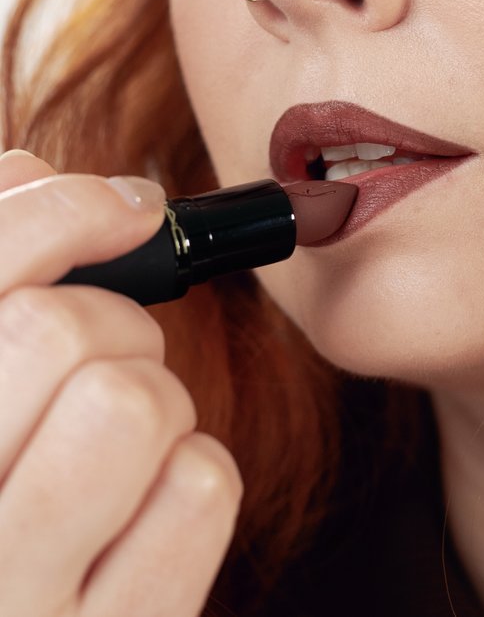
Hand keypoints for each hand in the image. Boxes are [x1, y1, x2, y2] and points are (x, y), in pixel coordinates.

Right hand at [0, 150, 242, 615]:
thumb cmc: (1, 491)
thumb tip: (33, 173)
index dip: (61, 210)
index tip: (127, 206)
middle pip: (60, 329)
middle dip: (114, 319)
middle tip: (110, 352)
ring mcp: (18, 603)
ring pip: (137, 402)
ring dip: (155, 398)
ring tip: (121, 438)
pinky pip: (200, 486)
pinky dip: (191, 474)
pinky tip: (144, 512)